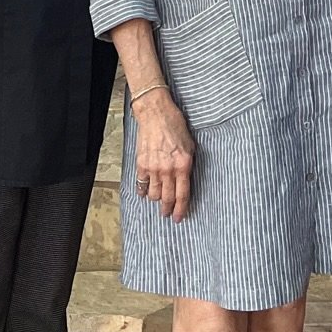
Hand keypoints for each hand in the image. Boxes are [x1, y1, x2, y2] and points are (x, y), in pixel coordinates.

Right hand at [133, 90, 194, 221]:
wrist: (156, 113)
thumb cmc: (175, 125)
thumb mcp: (190, 145)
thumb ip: (188, 164)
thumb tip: (186, 180)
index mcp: (183, 165)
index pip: (183, 195)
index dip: (181, 209)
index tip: (180, 217)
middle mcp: (168, 169)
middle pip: (167, 198)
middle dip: (168, 209)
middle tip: (167, 214)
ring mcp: (153, 168)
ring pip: (153, 195)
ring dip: (156, 199)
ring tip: (158, 199)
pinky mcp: (141, 164)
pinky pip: (141, 185)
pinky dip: (143, 191)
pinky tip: (145, 192)